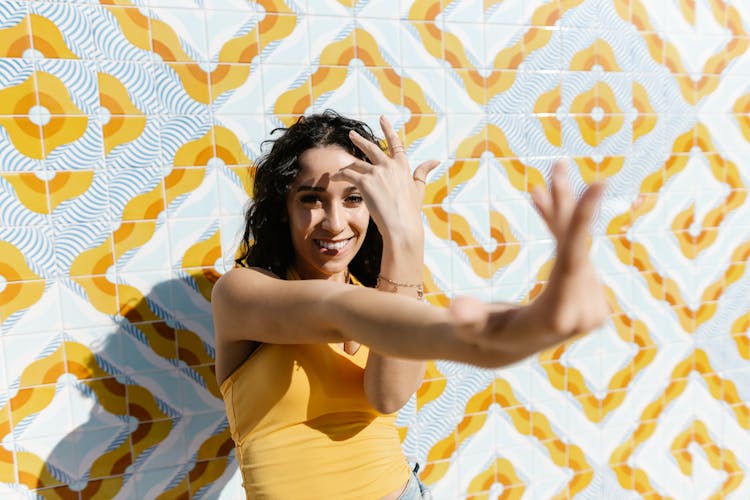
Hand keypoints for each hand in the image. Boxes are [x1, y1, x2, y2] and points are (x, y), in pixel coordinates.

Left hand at [332, 116, 438, 241]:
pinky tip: (335, 177)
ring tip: (338, 168)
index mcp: (402, 166)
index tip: (382, 119)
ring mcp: (376, 173)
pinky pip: (348, 174)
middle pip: (372, 148)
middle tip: (351, 133)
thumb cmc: (411, 210)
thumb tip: (436, 160)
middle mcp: (389, 166)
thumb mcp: (418, 189)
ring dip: (346, 165)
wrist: (401, 225)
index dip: (388, 130)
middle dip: (360, 140)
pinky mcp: (365, 182)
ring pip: (356, 163)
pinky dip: (341, 175)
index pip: (395, 143)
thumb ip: (423, 172)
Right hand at [450, 160, 608, 352]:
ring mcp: (591, 303)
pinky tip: (545, 199)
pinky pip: (577, 250)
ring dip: (562, 211)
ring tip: (554, 173)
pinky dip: (562, 224)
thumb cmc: (482, 337)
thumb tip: (458, 310)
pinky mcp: (590, 293)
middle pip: (576, 247)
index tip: (599, 184)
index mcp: (558, 316)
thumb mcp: (472, 330)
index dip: (583, 220)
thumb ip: (467, 320)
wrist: (502, 349)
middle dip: (567, 204)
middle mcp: (582, 311)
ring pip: (577, 245)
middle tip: (559, 164)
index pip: (573, 260)